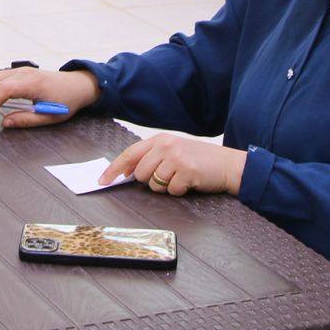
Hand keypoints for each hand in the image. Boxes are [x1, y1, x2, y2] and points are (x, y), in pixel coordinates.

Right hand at [0, 67, 100, 128]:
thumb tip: (4, 123)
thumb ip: (26, 120)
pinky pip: (0, 78)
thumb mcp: (50, 116)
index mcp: (32, 83)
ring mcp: (21, 71)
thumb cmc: (67, 101)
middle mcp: (24, 73)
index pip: (4, 89)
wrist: (79, 85)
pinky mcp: (21, 72)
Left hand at [100, 133, 246, 195]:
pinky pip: (171, 190)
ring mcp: (176, 158)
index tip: (102, 180)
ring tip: (180, 177)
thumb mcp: (173, 151)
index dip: (114, 168)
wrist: (227, 164)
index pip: (130, 154)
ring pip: (154, 184)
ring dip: (166, 186)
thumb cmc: (198, 160)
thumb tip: (126, 172)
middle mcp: (166, 146)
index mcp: (160, 139)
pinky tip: (190, 181)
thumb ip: (151, 157)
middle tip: (169, 175)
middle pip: (140, 173)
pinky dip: (179, 190)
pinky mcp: (186, 171)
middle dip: (150, 181)